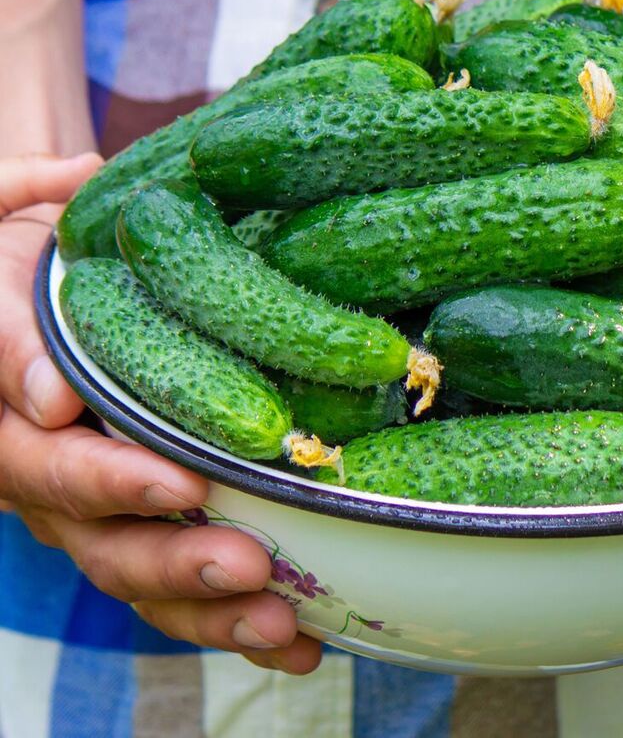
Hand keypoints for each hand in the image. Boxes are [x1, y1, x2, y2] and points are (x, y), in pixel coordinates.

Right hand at [0, 153, 318, 673]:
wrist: (66, 287)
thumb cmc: (41, 270)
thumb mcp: (10, 273)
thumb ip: (13, 331)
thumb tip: (49, 398)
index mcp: (16, 433)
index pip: (54, 470)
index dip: (115, 484)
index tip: (182, 484)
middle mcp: (58, 493)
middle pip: (109, 547)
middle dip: (181, 565)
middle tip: (253, 566)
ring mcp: (108, 521)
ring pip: (152, 585)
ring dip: (217, 614)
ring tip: (286, 627)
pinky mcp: (156, 532)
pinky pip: (189, 593)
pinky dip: (241, 622)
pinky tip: (304, 641)